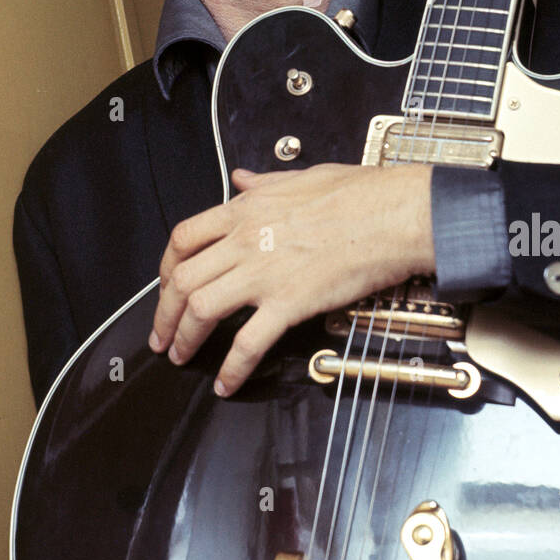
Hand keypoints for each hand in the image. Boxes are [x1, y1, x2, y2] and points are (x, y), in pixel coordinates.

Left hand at [149, 162, 433, 396]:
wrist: (398, 213)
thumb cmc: (361, 194)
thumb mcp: (302, 176)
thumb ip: (264, 182)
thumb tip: (242, 179)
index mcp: (246, 210)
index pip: (183, 239)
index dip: (165, 268)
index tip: (166, 287)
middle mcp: (246, 240)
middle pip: (181, 280)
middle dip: (163, 314)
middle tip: (161, 335)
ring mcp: (265, 273)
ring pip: (201, 310)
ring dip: (184, 339)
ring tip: (181, 358)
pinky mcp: (290, 302)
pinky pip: (248, 342)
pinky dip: (231, 368)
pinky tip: (226, 383)